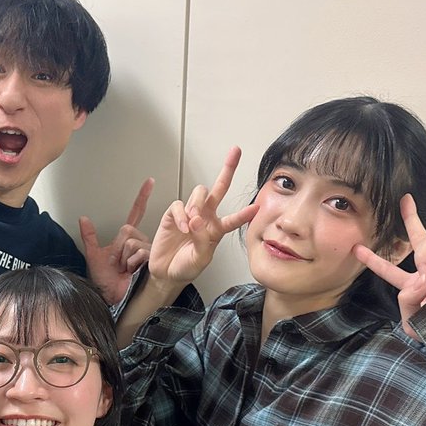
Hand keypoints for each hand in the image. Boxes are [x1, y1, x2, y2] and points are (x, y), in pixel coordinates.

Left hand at [79, 177, 154, 304]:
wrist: (108, 296)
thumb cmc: (103, 280)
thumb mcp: (92, 255)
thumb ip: (89, 236)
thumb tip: (83, 218)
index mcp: (125, 238)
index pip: (135, 213)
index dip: (142, 198)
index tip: (150, 182)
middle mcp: (137, 242)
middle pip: (129, 230)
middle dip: (118, 247)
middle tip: (116, 262)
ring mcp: (144, 252)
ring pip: (132, 243)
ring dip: (123, 258)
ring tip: (123, 269)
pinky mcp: (150, 262)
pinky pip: (139, 253)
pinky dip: (130, 263)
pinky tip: (130, 271)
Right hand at [147, 147, 256, 288]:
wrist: (167, 273)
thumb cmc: (187, 266)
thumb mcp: (201, 258)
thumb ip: (202, 240)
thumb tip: (196, 220)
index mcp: (216, 229)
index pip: (234, 218)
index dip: (245, 213)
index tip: (258, 207)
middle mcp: (205, 217)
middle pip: (218, 188)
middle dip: (228, 169)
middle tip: (235, 152)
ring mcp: (189, 214)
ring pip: (199, 193)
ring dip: (198, 204)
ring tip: (193, 222)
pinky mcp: (172, 215)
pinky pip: (178, 206)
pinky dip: (181, 215)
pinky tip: (183, 227)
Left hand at [353, 194, 425, 339]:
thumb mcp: (414, 324)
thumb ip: (407, 304)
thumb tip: (415, 282)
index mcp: (414, 284)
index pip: (390, 270)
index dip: (374, 260)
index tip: (357, 248)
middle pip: (419, 240)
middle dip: (411, 218)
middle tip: (404, 202)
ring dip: (423, 261)